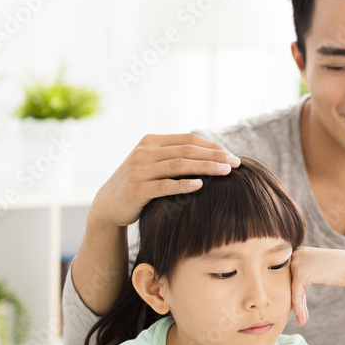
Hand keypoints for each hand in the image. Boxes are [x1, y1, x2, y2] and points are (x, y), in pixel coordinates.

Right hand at [87, 134, 238, 229]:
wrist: (108, 205)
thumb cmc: (140, 184)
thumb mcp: (155, 165)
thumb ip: (176, 156)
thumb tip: (214, 155)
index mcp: (151, 142)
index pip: (189, 139)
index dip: (212, 146)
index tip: (232, 156)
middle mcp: (144, 152)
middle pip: (187, 150)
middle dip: (214, 156)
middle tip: (236, 163)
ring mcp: (139, 170)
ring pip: (178, 165)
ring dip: (205, 167)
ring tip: (225, 172)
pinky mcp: (136, 189)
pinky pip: (164, 185)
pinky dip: (183, 184)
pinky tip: (200, 186)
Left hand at [289, 247, 344, 325]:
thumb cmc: (338, 269)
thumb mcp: (317, 268)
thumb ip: (305, 274)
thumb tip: (292, 290)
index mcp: (298, 251)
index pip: (290, 275)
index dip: (293, 293)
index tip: (296, 308)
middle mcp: (295, 255)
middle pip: (289, 283)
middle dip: (294, 301)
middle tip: (299, 316)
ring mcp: (297, 263)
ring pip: (291, 290)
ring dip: (297, 307)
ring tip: (301, 321)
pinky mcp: (301, 274)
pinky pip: (296, 294)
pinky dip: (298, 306)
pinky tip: (300, 317)